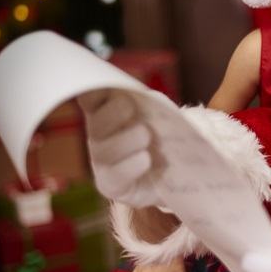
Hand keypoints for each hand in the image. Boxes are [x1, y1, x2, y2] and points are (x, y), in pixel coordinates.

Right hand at [78, 90, 158, 207]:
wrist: (180, 173)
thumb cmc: (166, 136)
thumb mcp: (161, 114)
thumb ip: (150, 102)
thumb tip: (146, 96)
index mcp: (107, 112)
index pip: (90, 97)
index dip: (93, 89)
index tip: (107, 85)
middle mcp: (99, 137)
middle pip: (96, 123)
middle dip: (113, 113)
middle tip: (130, 108)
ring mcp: (103, 163)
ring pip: (104, 151)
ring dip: (126, 139)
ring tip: (146, 136)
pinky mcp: (112, 186)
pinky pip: (114, 177)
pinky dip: (131, 166)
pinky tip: (145, 159)